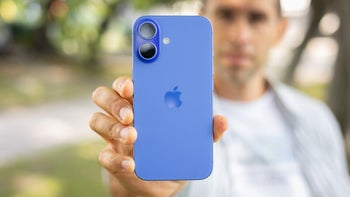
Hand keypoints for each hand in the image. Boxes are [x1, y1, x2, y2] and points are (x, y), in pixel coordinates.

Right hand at [89, 77, 227, 196]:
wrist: (163, 178)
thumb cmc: (176, 149)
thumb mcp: (193, 140)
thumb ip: (206, 130)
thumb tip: (221, 120)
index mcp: (143, 103)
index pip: (128, 84)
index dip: (126, 81)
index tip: (133, 85)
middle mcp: (124, 115)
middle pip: (105, 96)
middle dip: (115, 101)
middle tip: (131, 113)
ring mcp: (115, 136)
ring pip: (97, 121)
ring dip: (112, 127)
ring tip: (133, 136)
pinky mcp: (113, 158)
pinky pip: (104, 155)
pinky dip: (115, 159)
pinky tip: (131, 164)